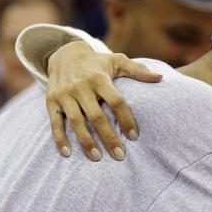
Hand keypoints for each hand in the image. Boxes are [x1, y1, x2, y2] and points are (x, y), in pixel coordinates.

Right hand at [46, 41, 162, 160]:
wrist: (64, 53)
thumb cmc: (97, 64)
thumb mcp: (117, 61)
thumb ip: (137, 70)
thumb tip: (160, 78)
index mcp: (99, 78)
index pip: (116, 101)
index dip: (126, 119)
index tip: (134, 136)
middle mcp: (80, 86)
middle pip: (96, 116)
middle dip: (108, 137)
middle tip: (120, 156)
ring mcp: (64, 94)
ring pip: (76, 121)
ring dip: (86, 141)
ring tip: (97, 158)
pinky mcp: (51, 101)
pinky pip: (55, 122)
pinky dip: (59, 138)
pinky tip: (67, 153)